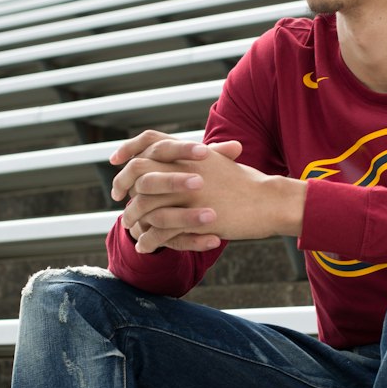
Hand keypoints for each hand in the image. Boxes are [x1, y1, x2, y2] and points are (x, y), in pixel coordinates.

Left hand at [110, 130, 305, 253]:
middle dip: (122, 183)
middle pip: (139, 171)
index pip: (150, 141)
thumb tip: (184, 156)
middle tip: (116, 195)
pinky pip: (159, 230)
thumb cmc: (250, 184)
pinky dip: (148, 240)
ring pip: (144, 204)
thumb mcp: (221, 163)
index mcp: (190, 152)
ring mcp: (187, 194)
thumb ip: (198, 158)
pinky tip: (144, 246)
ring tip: (129, 228)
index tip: (116, 160)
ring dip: (132, 217)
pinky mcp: (193, 219)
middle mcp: (185, 168)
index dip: (129, 148)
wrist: (270, 201)